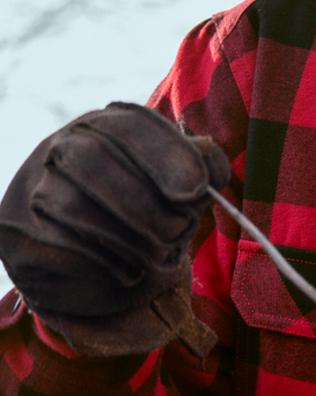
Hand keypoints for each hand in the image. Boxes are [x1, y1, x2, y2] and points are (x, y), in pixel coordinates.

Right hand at [0, 102, 228, 356]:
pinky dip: (109, 264)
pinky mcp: (24, 236)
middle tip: (180, 232)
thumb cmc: (138, 211)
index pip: (131, 126)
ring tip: (160, 254)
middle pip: (100, 163)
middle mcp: (61, 147)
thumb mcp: (171, 182)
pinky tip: (130, 270)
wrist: (79, 258)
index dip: (167, 158)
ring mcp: (36, 190)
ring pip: (80, 208)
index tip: (195, 193)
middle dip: (152, 206)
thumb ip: (198, 166)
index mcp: (103, 125)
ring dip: (133, 240)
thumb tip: (212, 169)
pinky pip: (66, 248)